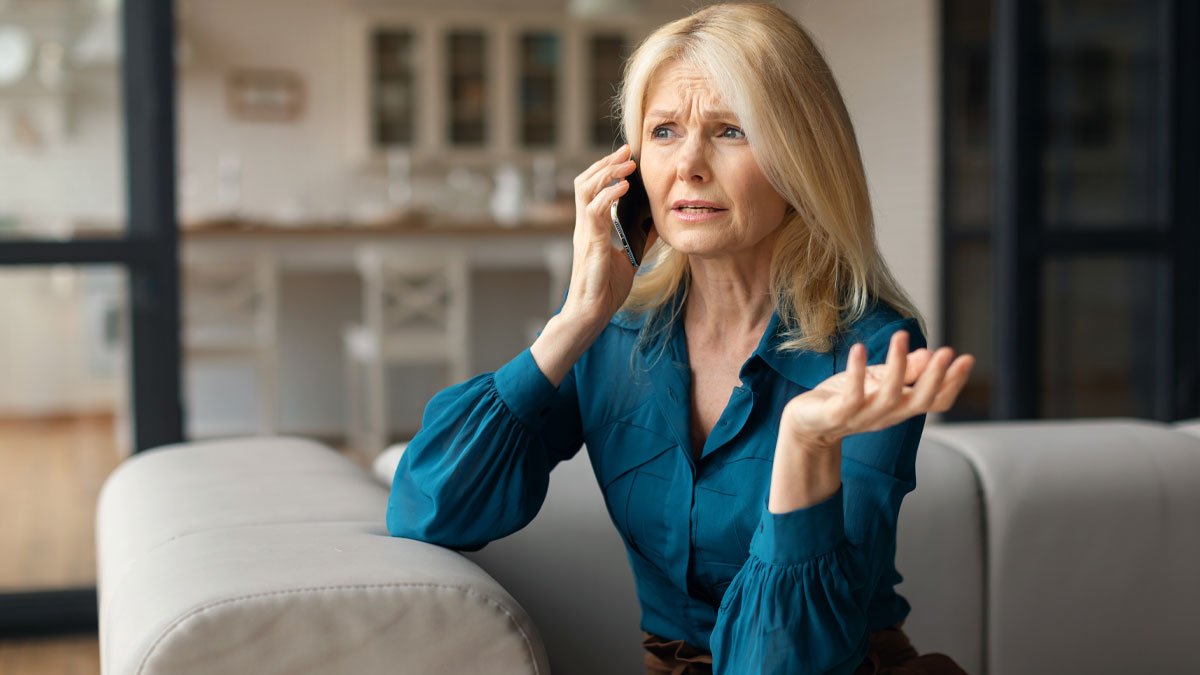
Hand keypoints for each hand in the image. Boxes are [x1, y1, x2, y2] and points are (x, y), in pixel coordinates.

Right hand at [560, 144, 658, 327]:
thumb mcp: (630, 258)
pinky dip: (609, 195)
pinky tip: (623, 188)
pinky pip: (594, 210)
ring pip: (586, 189)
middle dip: (605, 163)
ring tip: (625, 163)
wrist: (591, 312)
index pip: (592, 189)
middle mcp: (585, 226)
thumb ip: (639, 239)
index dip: (607, 170)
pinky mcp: (590, 243)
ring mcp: (585, 232)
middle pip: (586, 181)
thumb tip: (656, 224)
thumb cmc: (605, 288)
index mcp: (592, 227)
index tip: (626, 158)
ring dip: (606, 172)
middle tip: (627, 150)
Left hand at [779, 331, 975, 451]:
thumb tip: (930, 355)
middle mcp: (887, 415)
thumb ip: (903, 371)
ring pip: (888, 396)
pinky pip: (851, 395)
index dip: (953, 383)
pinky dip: (856, 371)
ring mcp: (862, 417)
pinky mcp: (837, 414)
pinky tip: (860, 348)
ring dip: (897, 367)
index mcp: (900, 407)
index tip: (967, 358)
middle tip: (947, 351)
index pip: (935, 401)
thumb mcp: (877, 381)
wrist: (806, 424)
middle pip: (919, 402)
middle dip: (935, 377)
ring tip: (902, 336)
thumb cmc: (844, 399)